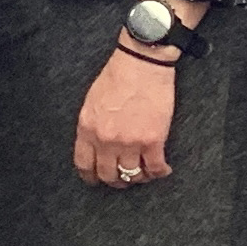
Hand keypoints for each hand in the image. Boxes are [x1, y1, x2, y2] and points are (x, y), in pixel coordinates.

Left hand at [73, 48, 176, 188]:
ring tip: (144, 174)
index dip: (91, 177)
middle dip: (116, 181)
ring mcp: (129, 142)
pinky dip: (159, 172)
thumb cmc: (117, 77)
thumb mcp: (92, 103)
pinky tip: (162, 170)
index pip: (84, 164)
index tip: (97, 180)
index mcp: (87, 129)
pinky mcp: (152, 140)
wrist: (141, 64)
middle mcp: (105, 139)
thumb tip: (96, 145)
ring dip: (138, 178)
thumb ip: (91, 126)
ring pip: (132, 175)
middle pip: (108, 175)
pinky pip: (154, 168)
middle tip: (124, 180)